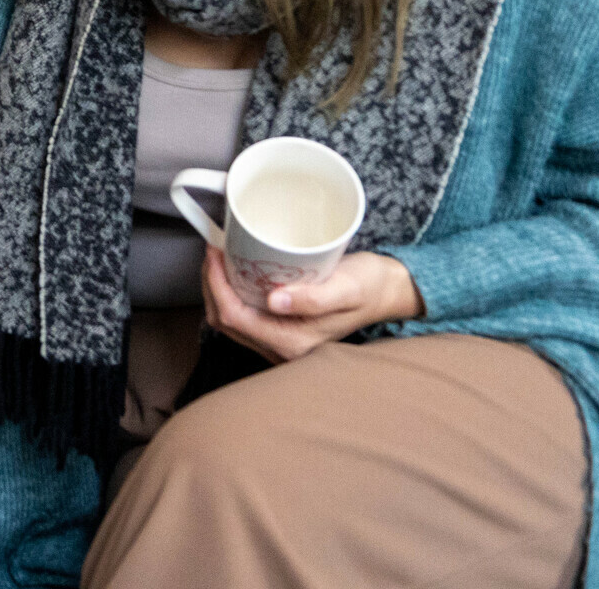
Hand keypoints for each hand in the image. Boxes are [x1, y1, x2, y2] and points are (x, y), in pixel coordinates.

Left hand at [201, 247, 423, 363]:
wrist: (386, 293)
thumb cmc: (369, 287)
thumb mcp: (346, 288)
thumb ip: (313, 298)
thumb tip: (274, 301)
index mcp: (292, 343)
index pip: (234, 318)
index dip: (216, 286)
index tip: (214, 253)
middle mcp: (282, 349)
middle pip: (225, 322)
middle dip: (211, 286)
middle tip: (213, 250)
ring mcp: (280, 342)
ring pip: (231, 320)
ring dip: (219, 289)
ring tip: (220, 257)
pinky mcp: (281, 331)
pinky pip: (244, 315)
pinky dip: (233, 292)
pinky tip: (236, 270)